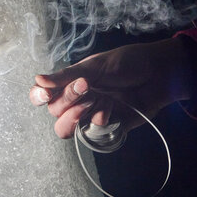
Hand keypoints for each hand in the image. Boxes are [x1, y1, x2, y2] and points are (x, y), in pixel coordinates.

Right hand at [29, 37, 192, 137]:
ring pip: (66, 129)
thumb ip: (66, 76)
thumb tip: (38, 80)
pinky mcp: (106, 127)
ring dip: (76, 116)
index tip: (46, 94)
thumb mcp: (95, 66)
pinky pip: (91, 133)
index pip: (43, 96)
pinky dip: (99, 119)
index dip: (39, 97)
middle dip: (67, 101)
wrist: (158, 74)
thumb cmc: (128, 63)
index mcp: (71, 82)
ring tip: (94, 101)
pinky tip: (112, 108)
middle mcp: (77, 100)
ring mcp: (90, 114)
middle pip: (54, 112)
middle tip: (86, 88)